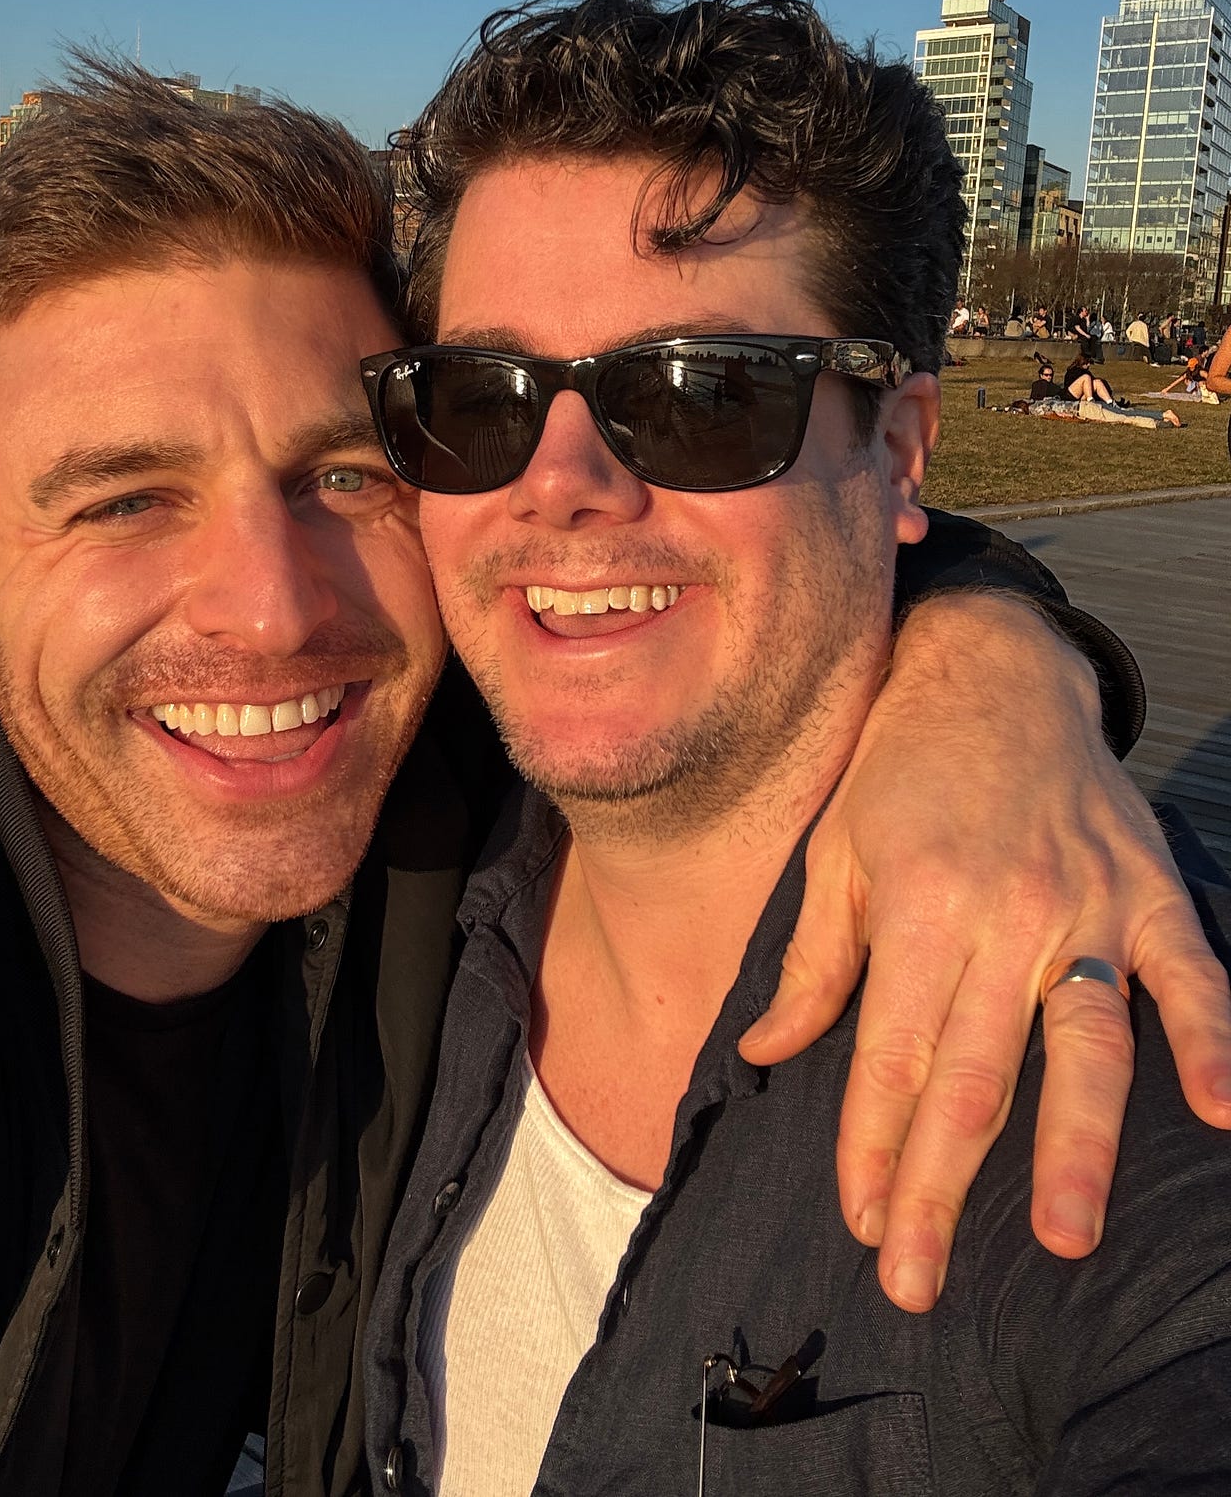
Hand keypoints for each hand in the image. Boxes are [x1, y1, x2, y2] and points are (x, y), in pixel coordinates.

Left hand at [737, 594, 1230, 1311]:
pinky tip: (1221, 1111)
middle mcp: (1003, 915)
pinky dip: (1212, 1040)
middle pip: (972, 1076)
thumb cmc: (898, 768)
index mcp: (917, 907)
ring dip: (1076, 1145)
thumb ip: (810, 962)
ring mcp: (1085, 905)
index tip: (864, 1226)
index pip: (892, 1057)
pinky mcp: (1151, 891)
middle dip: (942, 1185)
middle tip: (920, 1279)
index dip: (874, 1149)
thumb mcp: (833, 853)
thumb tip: (765, 1057)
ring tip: (1065, 1236)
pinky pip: (1191, 975)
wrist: (988, 670)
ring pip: (1083, 1045)